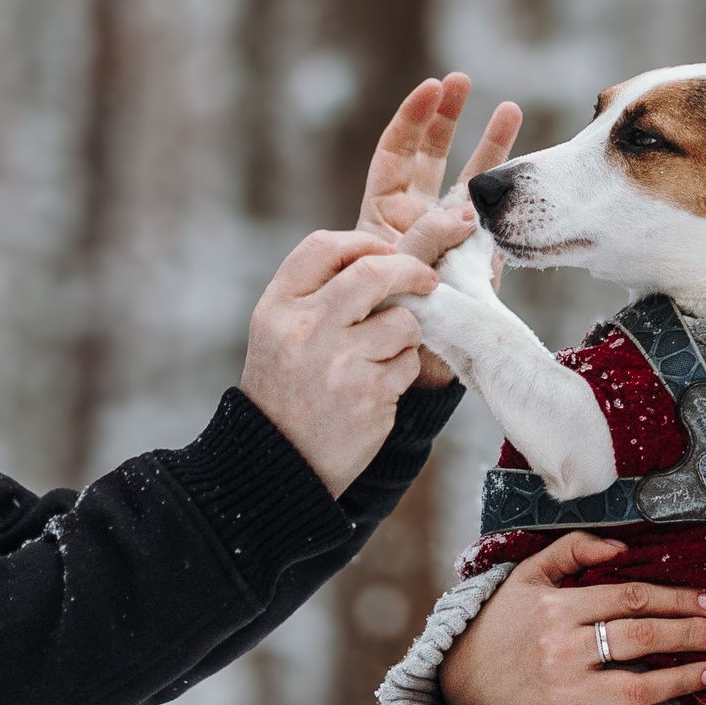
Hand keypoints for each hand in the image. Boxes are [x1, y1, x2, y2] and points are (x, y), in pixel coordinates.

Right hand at [241, 231, 439, 496]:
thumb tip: (380, 255)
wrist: (280, 462)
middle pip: (373, 272)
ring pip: (402, 320)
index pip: (323, 247)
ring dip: (405, 333)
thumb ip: (315, 293)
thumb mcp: (277, 333)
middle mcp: (307, 329)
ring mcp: (340, 362)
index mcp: (278, 308)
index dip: (363, 242)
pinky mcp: (370, 394)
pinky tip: (378, 387)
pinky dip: (402, 370)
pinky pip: (409, 362)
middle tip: (428, 279)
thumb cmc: (285, 390)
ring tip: (382, 354)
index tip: (385, 251)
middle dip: (410, 270)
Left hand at [358, 75, 522, 387]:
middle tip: (461, 80)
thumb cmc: (388, 322)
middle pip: (430, 155)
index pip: (394, 154)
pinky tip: (530, 173)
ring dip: (488, 146)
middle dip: (445, 117)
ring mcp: (451, 235)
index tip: (430, 87)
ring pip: (470, 181)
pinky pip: (497, 219)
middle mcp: (417, 218)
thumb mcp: (398, 273)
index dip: (410, 119)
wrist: (410, 373)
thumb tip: (465, 211)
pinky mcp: (480, 258)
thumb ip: (426, 240)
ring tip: (510, 108)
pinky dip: (511, 196)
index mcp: (383, 215)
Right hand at [440, 534, 705, 704]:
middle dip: (688, 635)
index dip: (674, 598)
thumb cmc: (503, 623)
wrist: (465, 680)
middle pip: (639, 639)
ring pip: (635, 689)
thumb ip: (572, 550)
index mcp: (558, 609)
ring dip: (681, 681)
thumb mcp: (528, 575)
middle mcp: (565, 650)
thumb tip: (622, 546)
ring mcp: (568, 691)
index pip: (629, 598)